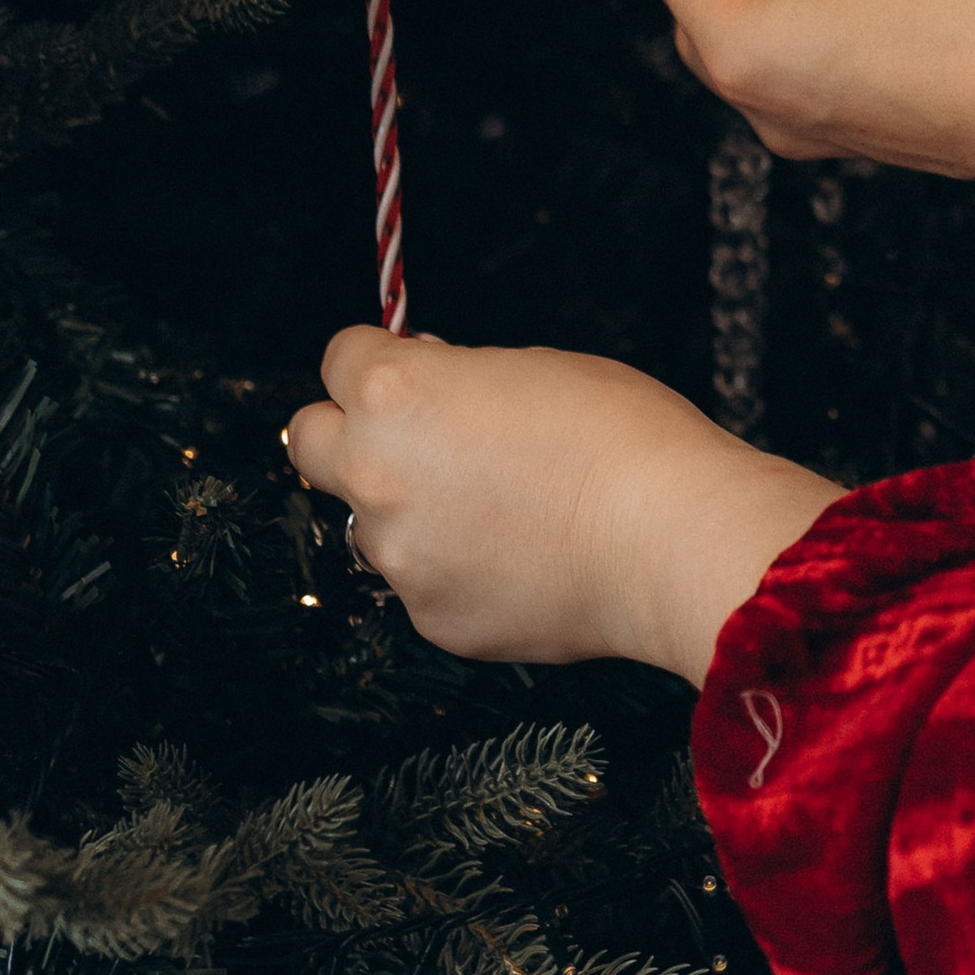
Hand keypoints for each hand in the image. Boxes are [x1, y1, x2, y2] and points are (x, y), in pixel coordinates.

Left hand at [284, 330, 836, 679]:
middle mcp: (375, 474)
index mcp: (396, 394)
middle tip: (413, 436)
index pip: (337, 356)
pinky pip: (423, 582)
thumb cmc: (620, 436)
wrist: (667, 537)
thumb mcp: (537, 366)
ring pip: (371, 523)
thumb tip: (432, 391)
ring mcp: (398, 555)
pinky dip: (456, 568)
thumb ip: (462, 380)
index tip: (408, 366)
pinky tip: (523, 555)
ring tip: (502, 508)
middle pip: (308, 441)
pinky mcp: (430, 618)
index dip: (378, 357)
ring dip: (411, 509)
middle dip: (348, 432)